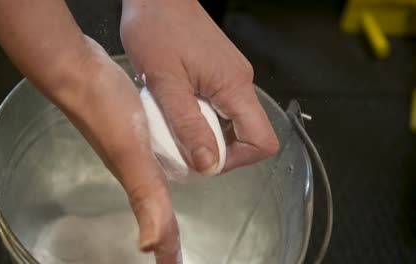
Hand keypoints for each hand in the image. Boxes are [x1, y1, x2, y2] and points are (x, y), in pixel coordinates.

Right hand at [49, 36, 179, 262]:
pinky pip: (150, 159)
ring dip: (161, 206)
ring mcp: (128, 151)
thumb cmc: (103, 108)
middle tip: (175, 251)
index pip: (156, 222)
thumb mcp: (131, 152)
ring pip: (151, 186)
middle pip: (152, 212)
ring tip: (172, 216)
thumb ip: (145, 194)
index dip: (167, 249)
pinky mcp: (128, 131)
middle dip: (165, 235)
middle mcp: (132, 170)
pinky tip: (167, 160)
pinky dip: (162, 169)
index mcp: (137, 180)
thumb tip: (153, 245)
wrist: (77, 69)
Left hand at [121, 0, 278, 173]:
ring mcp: (230, 78)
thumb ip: (188, 126)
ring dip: (206, 135)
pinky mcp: (218, 75)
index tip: (204, 161)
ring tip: (176, 129)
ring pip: (231, 123)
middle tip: (183, 147)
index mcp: (234, 86)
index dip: (236, 160)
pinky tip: (177, 113)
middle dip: (217, 150)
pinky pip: (219, 109)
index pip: (261, 140)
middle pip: (248, 135)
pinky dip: (201, 119)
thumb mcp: (166, 83)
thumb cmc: (157, 29)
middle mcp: (240, 83)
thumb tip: (208, 164)